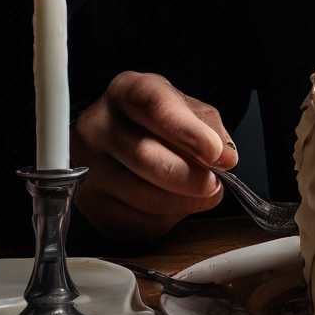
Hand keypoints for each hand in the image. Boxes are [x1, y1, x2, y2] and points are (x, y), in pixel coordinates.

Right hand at [72, 70, 237, 240]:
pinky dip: (165, 219)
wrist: (116, 145)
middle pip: (147, 158)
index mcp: (125, 91)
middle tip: (214, 183)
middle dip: (191, 177)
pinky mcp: (93, 206)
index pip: (153, 105)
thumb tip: (225, 157)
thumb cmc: (155, 125)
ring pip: (145, 197)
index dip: (187, 130)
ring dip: (183, 202)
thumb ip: (208, 125)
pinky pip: (139, 222)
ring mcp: (89, 167)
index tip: (214, 151)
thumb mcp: (184, 108)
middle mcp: (97, 125)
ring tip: (197, 193)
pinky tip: (169, 203)